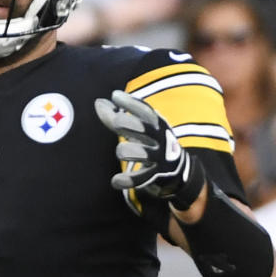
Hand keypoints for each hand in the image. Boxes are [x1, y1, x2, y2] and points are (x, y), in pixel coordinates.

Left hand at [94, 90, 204, 210]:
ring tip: (121, 151)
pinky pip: (138, 179)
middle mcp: (160, 139)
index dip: (130, 102)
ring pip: (135, 152)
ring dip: (123, 151)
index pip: (145, 110)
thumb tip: (98, 102)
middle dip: (124, 122)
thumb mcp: (139, 127)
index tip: (115, 95)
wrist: (177, 170)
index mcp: (157, 124)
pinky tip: (115, 180)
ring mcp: (159, 158)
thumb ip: (116, 116)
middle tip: (117, 123)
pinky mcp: (155, 176)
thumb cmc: (150, 142)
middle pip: (141, 127)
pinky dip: (125, 180)